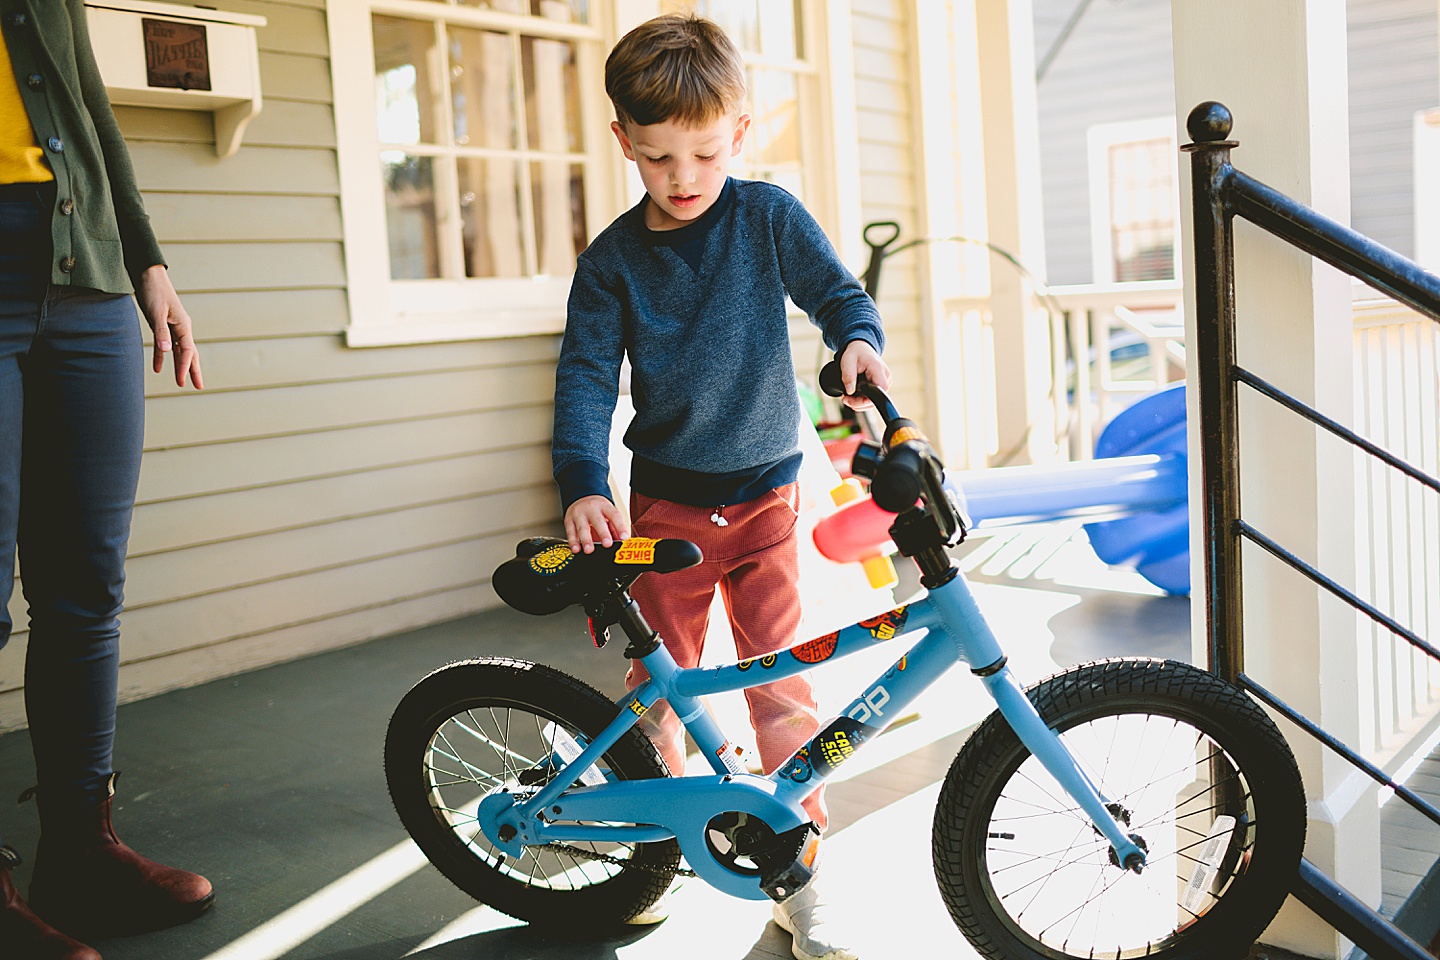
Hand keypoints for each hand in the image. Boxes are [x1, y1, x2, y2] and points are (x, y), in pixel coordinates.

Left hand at [135, 264, 202, 389]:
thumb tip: (169, 351)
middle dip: (193, 370)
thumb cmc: (153, 290)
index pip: (187, 351)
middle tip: (198, 387)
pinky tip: (157, 368)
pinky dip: (163, 357)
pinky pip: (165, 345)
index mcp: (183, 324)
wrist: (147, 273)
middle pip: (190, 353)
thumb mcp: (156, 311)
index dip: (185, 367)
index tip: (181, 381)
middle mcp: (181, 327)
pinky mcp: (162, 324)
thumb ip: (161, 332)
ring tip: (181, 382)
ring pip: (180, 351)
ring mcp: (173, 326)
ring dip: (180, 366)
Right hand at [564, 495, 629, 553]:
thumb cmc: (598, 510)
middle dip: (603, 533)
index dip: (620, 527)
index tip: (624, 537)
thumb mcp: (608, 514)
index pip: (614, 516)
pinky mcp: (569, 520)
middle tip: (607, 544)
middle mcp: (591, 509)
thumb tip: (621, 543)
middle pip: (598, 521)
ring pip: (582, 528)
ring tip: (589, 550)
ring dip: (586, 540)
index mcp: (604, 506)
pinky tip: (576, 549)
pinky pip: (570, 532)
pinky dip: (573, 542)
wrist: (581, 498)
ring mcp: (579, 514)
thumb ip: (615, 528)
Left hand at [839, 340, 890, 408]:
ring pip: (874, 400)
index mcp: (878, 369)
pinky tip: (854, 395)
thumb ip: (848, 376)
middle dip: (859, 403)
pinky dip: (862, 399)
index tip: (853, 400)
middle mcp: (885, 377)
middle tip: (845, 399)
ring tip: (848, 396)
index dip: (868, 400)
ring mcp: (885, 382)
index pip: (881, 390)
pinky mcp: (881, 386)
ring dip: (859, 402)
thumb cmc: (855, 353)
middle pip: (876, 398)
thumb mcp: (847, 361)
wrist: (861, 348)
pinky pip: (872, 398)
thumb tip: (850, 391)